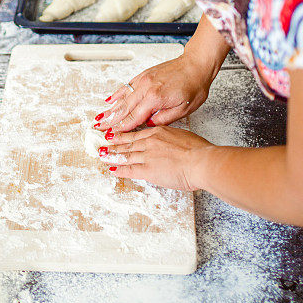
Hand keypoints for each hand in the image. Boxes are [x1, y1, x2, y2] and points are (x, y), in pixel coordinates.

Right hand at [94, 53, 212, 133]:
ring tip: (100, 117)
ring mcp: (143, 79)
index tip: (112, 134)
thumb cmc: (194, 85)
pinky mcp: (144, 74)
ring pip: (123, 97)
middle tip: (98, 127)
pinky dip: (117, 94)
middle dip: (110, 119)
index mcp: (155, 98)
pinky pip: (127, 86)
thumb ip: (164, 119)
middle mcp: (146, 87)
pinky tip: (110, 99)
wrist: (196, 64)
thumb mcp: (184, 109)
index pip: (134, 117)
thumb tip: (149, 125)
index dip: (122, 128)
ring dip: (110, 108)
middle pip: (124, 108)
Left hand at [98, 126, 212, 190]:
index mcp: (159, 132)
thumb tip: (170, 141)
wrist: (200, 161)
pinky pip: (129, 169)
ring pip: (125, 154)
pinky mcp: (148, 170)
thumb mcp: (183, 136)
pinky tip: (112, 168)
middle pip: (127, 142)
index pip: (137, 134)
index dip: (124, 135)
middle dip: (113, 144)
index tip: (116, 134)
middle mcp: (150, 142)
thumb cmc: (198, 150)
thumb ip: (172, 138)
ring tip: (102, 155)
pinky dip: (119, 169)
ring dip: (112, 155)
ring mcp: (147, 156)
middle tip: (103, 143)